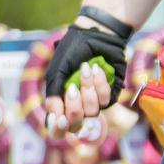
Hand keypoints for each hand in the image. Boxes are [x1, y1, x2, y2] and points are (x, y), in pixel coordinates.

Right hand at [41, 6, 133, 131]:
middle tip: (72, 89)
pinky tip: (96, 68)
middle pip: (76, 126)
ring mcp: (94, 101)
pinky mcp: (110, 94)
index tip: (59, 119)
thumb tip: (55, 117)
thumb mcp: (57, 71)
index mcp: (60, 101)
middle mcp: (77, 105)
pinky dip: (100, 83)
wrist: (95, 34)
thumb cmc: (73, 51)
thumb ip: (53, 94)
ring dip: (87, 89)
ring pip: (92, 112)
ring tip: (85, 68)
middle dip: (74, 109)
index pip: (58, 129)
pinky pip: (106, 100)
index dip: (58, 129)